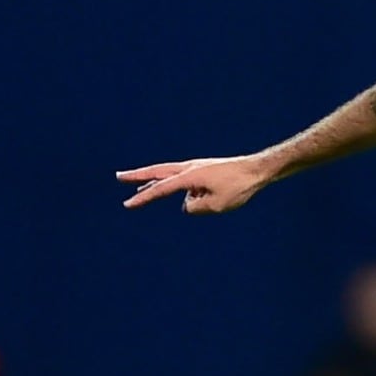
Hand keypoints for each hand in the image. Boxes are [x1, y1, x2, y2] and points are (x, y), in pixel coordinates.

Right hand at [115, 156, 270, 213]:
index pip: (160, 189)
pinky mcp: (204, 170)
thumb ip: (195, 208)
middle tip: (119, 177)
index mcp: (189, 176)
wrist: (256, 170)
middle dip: (137, 176)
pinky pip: (188, 183)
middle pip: (157, 172)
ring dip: (156, 183)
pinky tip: (196, 198)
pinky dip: (185, 191)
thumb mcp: (215, 205)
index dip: (142, 198)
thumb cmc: (238, 187)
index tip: (127, 204)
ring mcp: (196, 167)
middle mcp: (189, 168)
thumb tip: (187, 205)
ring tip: (140, 190)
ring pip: (170, 176)